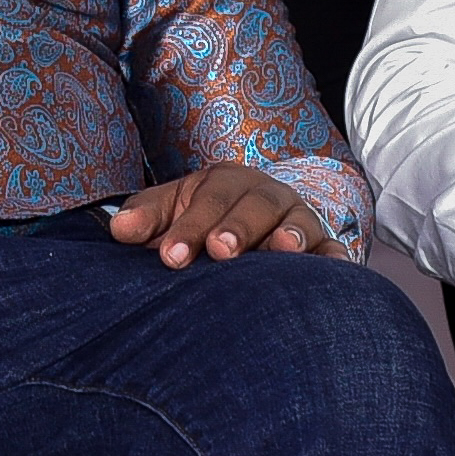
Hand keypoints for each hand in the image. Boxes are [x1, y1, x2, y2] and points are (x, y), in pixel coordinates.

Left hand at [98, 163, 328, 265]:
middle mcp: (266, 196)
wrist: (243, 226)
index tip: (171, 258)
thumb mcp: (170, 211)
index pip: (209, 200)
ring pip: (299, 224)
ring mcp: (297, 221)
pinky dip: (334, 261)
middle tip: (221, 251)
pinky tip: (334, 272)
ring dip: (291, 236)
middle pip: (256, 206)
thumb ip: (145, 217)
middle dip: (239, 226)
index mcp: (226, 183)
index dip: (190, 226)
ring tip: (282, 250)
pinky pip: (332, 252)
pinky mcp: (322, 247)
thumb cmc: (201, 221)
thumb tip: (120, 228)